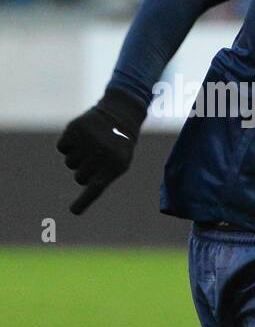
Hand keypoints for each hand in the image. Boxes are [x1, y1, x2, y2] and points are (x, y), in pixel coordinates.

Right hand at [56, 91, 146, 213]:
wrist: (120, 114)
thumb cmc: (119, 145)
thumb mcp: (119, 162)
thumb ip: (102, 178)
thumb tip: (83, 190)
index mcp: (115, 165)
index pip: (96, 187)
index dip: (84, 201)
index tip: (73, 212)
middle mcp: (101, 153)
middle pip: (79, 178)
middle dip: (84, 172)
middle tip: (96, 159)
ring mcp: (87, 140)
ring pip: (69, 164)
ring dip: (77, 158)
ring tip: (91, 146)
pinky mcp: (75, 129)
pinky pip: (61, 148)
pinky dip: (68, 145)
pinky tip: (81, 137)